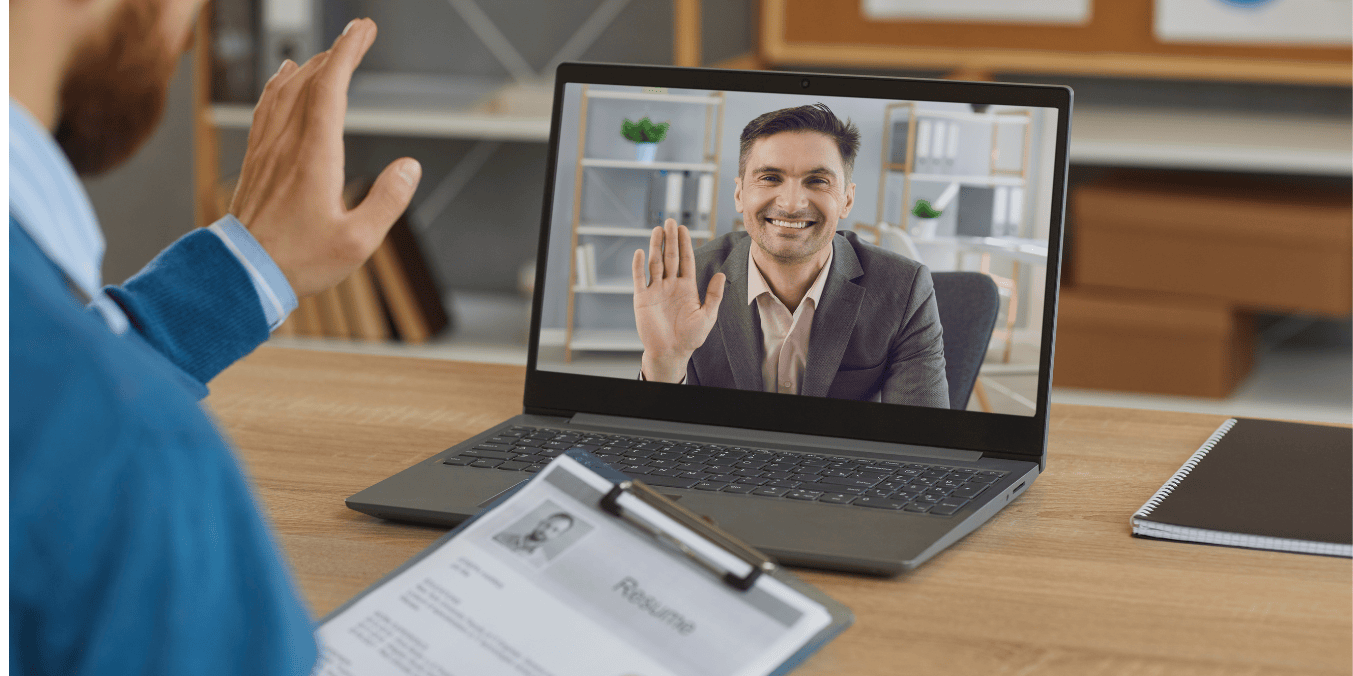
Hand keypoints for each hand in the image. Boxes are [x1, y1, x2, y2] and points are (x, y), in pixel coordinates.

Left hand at [229, 18, 420, 297]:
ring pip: (285, 89)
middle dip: (336, 51)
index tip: (364, 29)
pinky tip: (283, 78)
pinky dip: (279, 83)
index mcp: (315, 154)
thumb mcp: (359, 241)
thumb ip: (388, 200)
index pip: (331, 87)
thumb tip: (410, 166)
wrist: (242, 273)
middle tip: (358, 34)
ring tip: (329, 53)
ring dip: (310, 64)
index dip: (348, 52)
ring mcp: (267, 148)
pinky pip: (266, 106)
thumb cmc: (301, 261)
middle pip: (309, 79)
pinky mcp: (256, 159)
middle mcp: (287, 142)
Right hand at [631, 220, 725, 381]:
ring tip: (657, 230)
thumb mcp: (707, 316)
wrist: (671, 352)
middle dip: (670, 239)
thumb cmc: (690, 337)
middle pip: (670, 257)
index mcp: (686, 287)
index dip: (684, 244)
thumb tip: (722, 275)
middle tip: (670, 221)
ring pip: (655, 263)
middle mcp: (670, 285)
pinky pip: (639, 279)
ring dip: (655, 247)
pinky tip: (639, 252)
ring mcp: (655, 290)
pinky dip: (638, 266)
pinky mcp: (642, 299)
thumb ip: (713, 295)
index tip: (683, 228)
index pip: (685, 260)